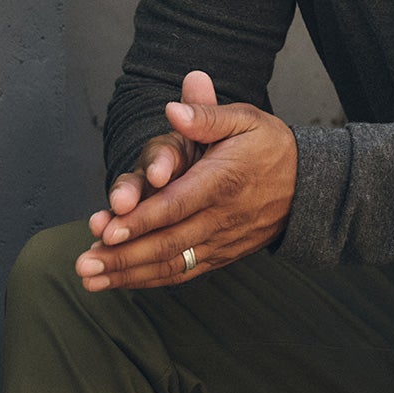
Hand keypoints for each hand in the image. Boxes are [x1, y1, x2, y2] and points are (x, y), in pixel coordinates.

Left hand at [76, 73, 297, 290]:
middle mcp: (221, 217)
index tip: (108, 230)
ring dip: (129, 274)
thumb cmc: (269, 146)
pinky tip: (121, 282)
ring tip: (92, 280)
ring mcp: (221, 241)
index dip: (140, 220)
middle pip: (167, 243)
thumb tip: (173, 110)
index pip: (175, 205)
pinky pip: (183, 272)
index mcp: (222, 181)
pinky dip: (150, 280)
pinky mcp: (222, 255)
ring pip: (171, 263)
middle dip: (122, 256)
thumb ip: (206, 115)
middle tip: (85, 264)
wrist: (308, 186)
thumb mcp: (244, 119)